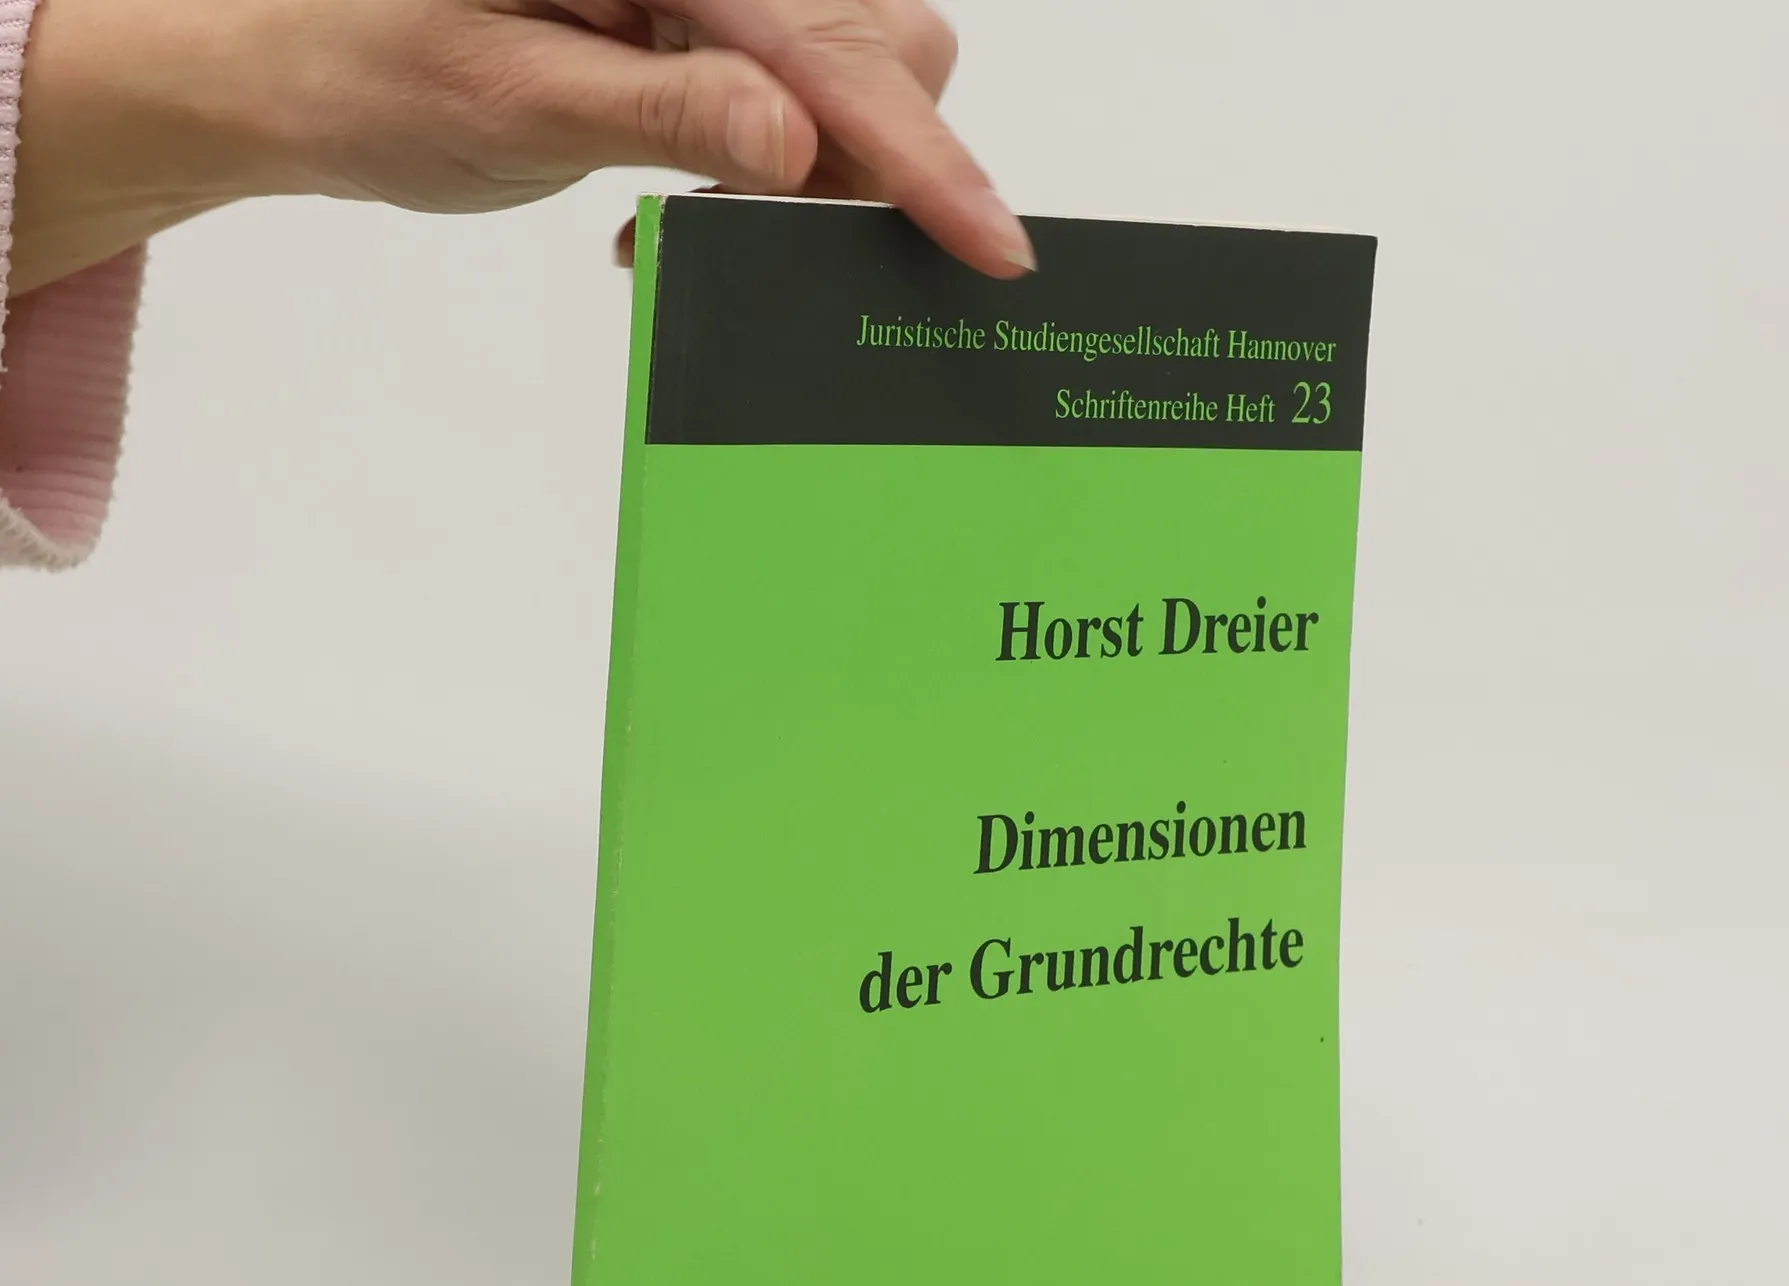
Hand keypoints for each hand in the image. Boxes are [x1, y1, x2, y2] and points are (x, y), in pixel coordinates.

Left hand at [9, 0, 1031, 297]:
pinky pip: (791, 103)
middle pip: (876, 43)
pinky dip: (766, 177)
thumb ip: (665, 112)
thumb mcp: (514, 96)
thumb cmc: (374, 67)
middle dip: (869, 161)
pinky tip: (679, 211)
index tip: (986, 244)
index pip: (823, 49)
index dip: (916, 154)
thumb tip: (792, 146)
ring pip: (849, 76)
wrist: (300, 69)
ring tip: (690, 223)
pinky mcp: (695, 36)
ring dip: (817, 175)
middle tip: (767, 236)